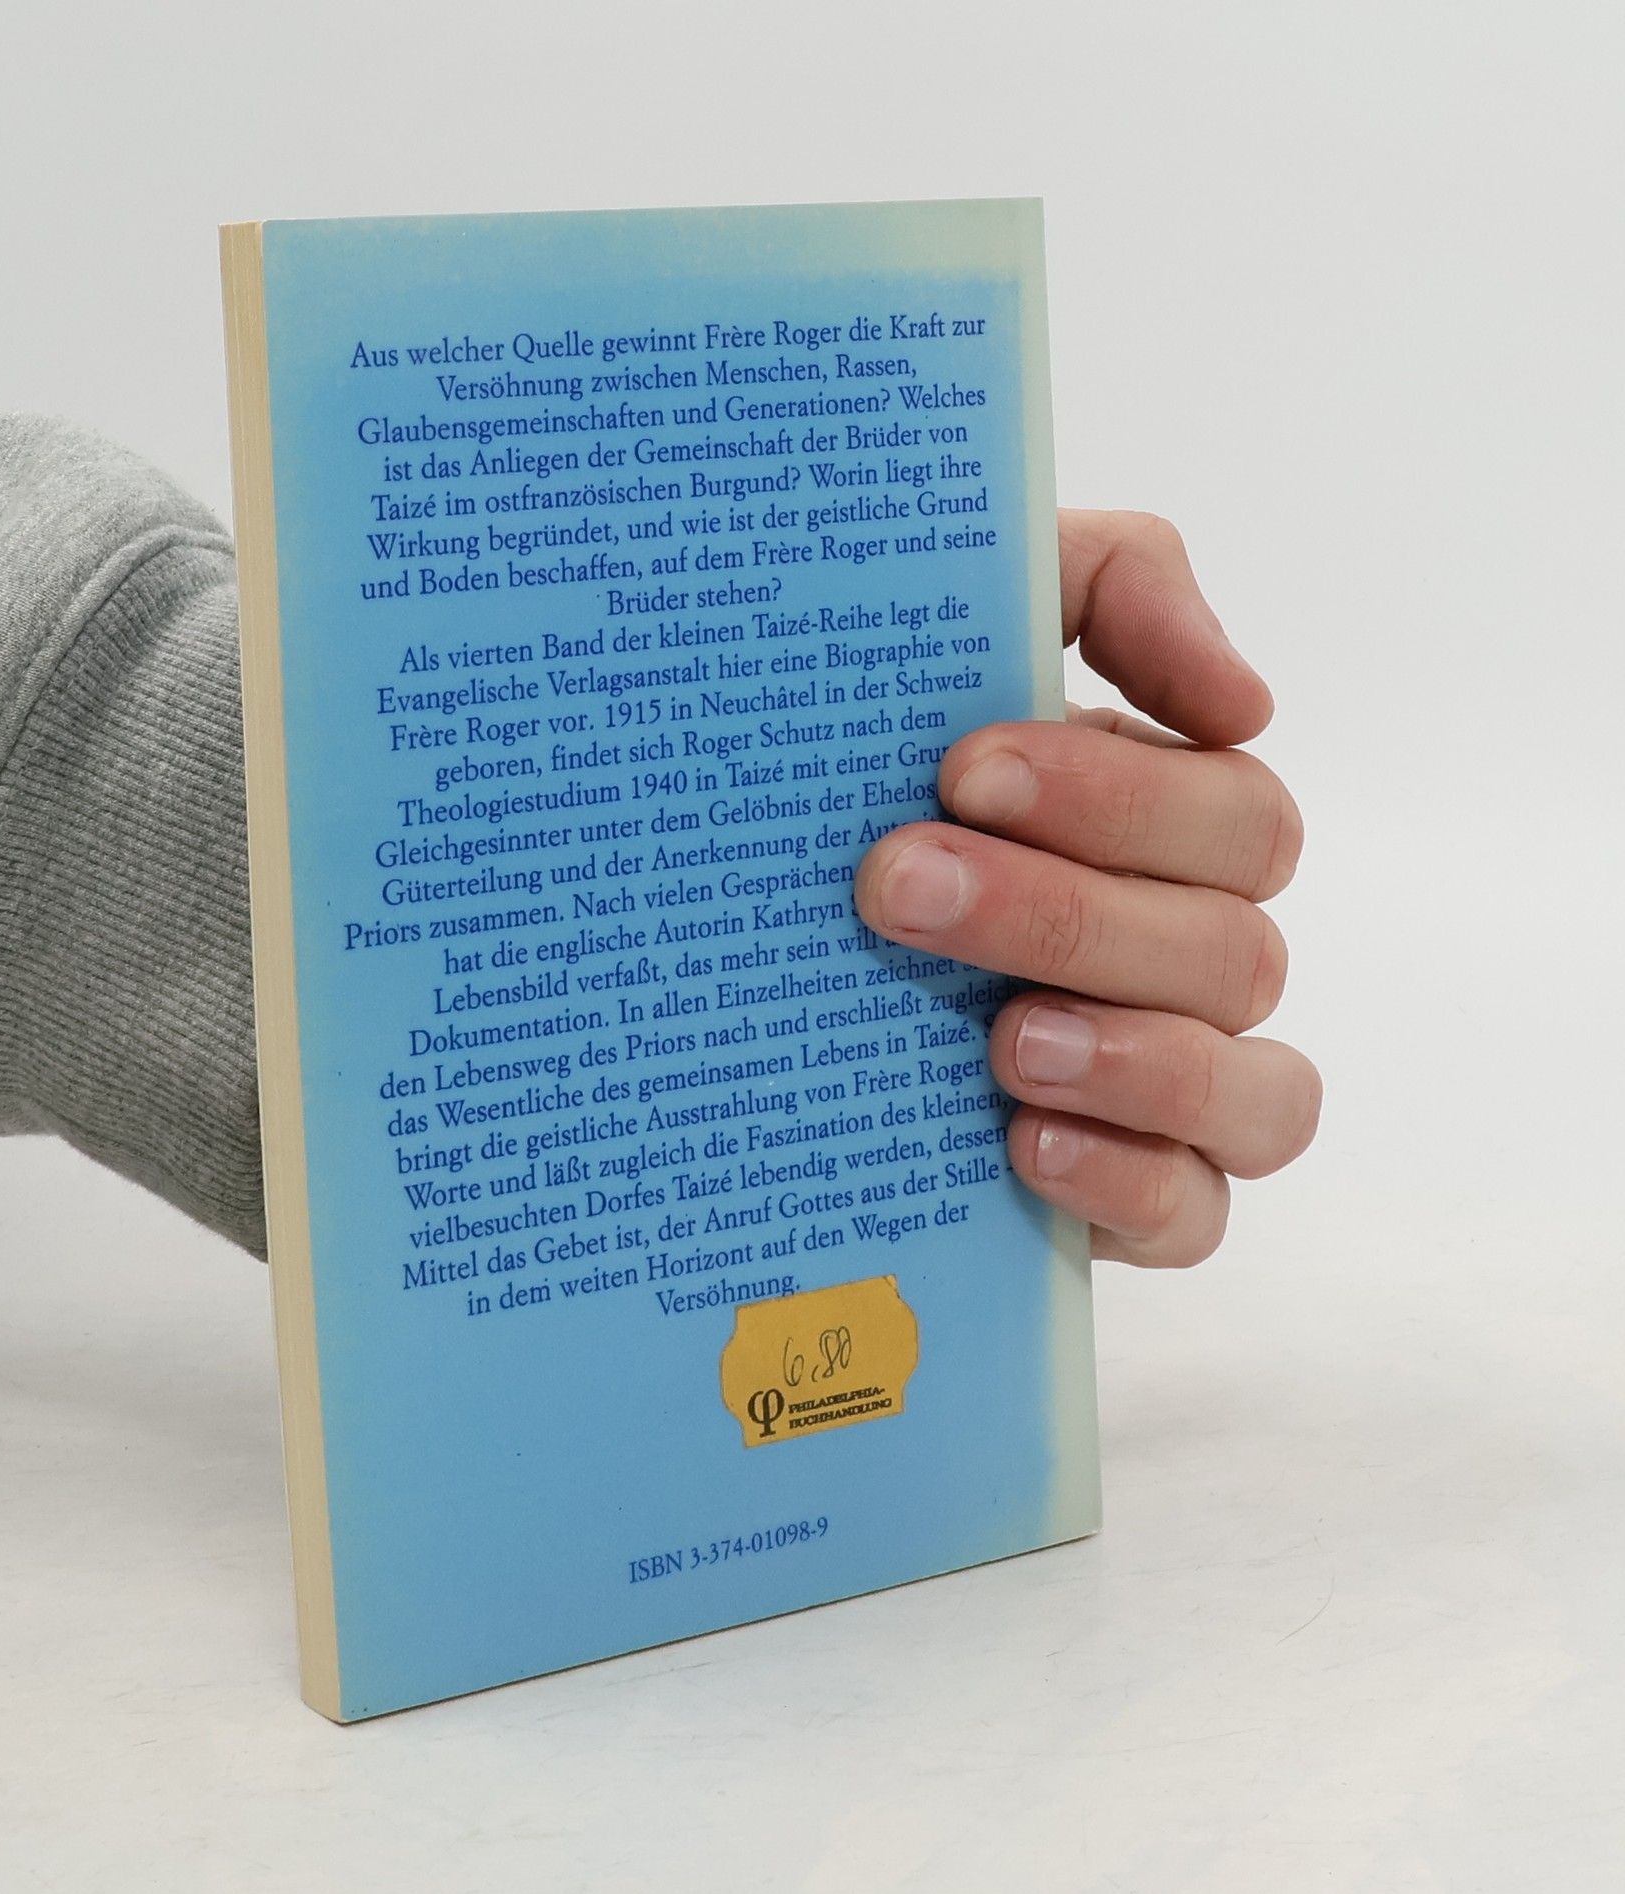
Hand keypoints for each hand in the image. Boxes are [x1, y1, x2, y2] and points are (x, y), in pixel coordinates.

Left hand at [853, 511, 1319, 1266]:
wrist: (735, 940)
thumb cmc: (868, 762)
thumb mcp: (965, 628)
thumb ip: (1115, 583)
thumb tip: (1245, 695)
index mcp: (1168, 828)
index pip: (1231, 811)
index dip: (1117, 795)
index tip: (963, 771)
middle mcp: (1189, 953)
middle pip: (1232, 947)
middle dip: (1065, 913)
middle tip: (896, 884)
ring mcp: (1171, 1082)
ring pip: (1259, 1089)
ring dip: (1140, 1059)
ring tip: (1004, 1039)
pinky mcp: (1127, 1195)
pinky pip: (1197, 1210)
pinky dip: (1132, 1180)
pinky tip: (1025, 1145)